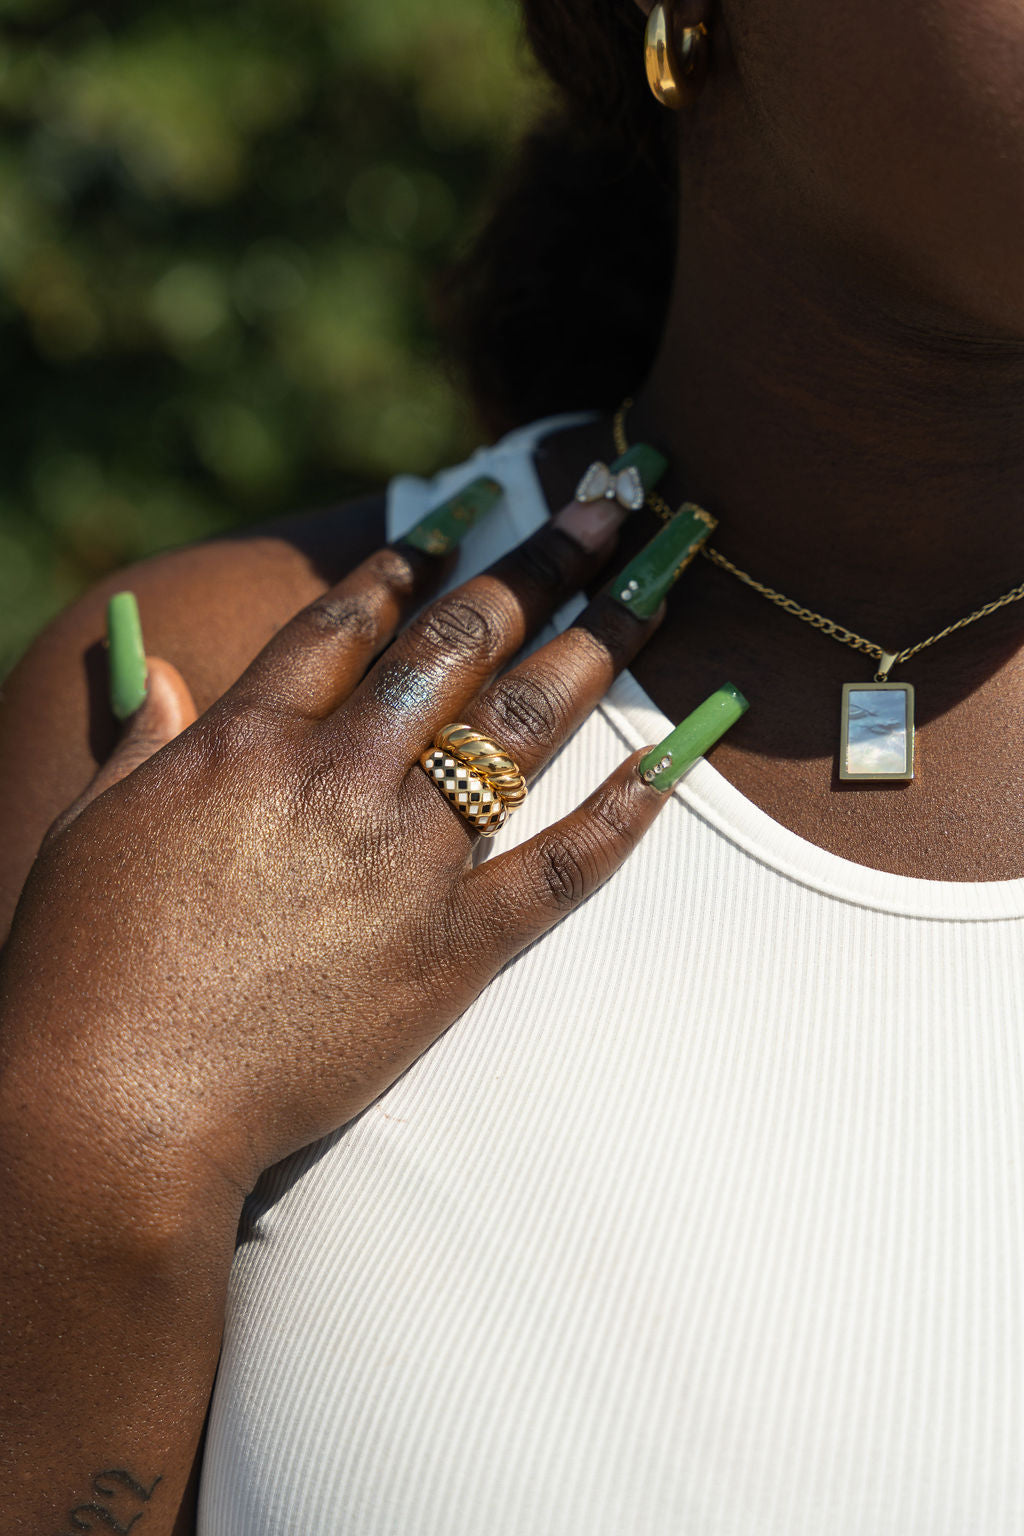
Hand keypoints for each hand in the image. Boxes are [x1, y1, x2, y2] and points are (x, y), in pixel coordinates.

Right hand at [1, 498, 727, 1204]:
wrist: (116, 1110)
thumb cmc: (82, 974)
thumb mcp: (89, 833)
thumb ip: (144, 746)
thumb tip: (162, 676)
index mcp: (250, 743)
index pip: (349, 621)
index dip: (412, 560)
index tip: (464, 516)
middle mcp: (341, 777)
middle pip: (457, 644)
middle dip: (537, 563)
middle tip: (602, 507)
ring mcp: (405, 860)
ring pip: (521, 727)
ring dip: (596, 645)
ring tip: (656, 585)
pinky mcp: (453, 949)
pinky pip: (560, 867)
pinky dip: (624, 814)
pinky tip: (675, 759)